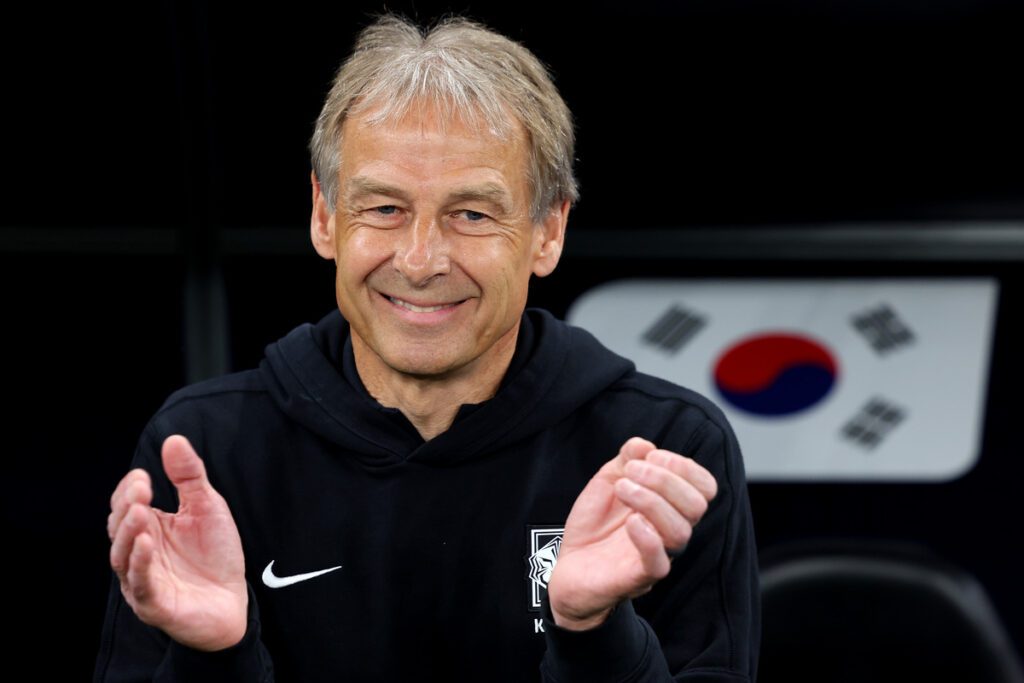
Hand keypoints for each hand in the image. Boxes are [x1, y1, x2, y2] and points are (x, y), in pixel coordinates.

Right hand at [107, 435, 247, 650]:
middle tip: (142, 489)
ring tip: (140, 512)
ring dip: (129, 532)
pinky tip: (147, 544)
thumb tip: (173, 439)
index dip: (130, 490)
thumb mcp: (207, 507)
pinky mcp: (154, 604)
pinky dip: (140, 564)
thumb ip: (190, 476)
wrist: (232, 601)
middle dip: (127, 506)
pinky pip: (140, 584)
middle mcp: (139, 552)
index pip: (125, 504)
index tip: (144, 475)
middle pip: (120, 527)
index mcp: (148, 528)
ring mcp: (143, 579)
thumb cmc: (215, 555)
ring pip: (123, 555)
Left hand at [546, 437, 717, 629]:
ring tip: (622, 488)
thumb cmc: (594, 525)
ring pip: (680, 531)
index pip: (704, 488)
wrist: (569, 566)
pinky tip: (630, 521)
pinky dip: (648, 537)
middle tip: (631, 472)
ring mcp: (658, 555)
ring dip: (651, 501)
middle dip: (665, 480)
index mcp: (670, 506)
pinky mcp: (639, 577)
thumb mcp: (608, 481)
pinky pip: (659, 563)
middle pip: (696, 506)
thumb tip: (644, 444)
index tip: (652, 456)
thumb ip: (626, 460)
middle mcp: (670, 531)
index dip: (685, 467)